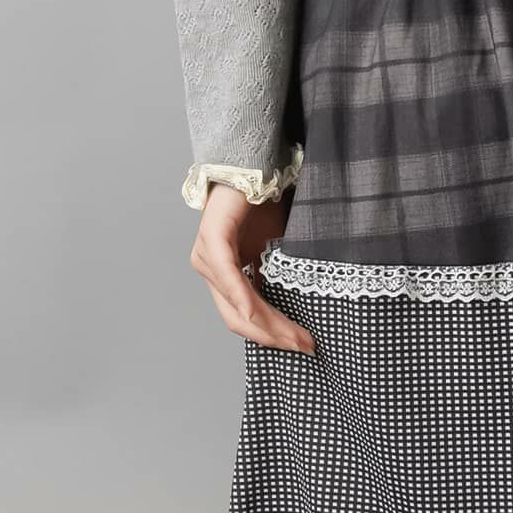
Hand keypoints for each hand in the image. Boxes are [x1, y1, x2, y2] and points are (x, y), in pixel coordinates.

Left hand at [189, 183, 315, 353]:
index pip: (244, 317)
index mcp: (224, 274)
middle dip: (274, 337)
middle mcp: (210, 269)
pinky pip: (229, 278)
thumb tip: (297, 312)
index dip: (272, 336)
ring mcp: (207, 257)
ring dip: (267, 324)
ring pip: (237, 305)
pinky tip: (256, 314)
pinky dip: (243, 298)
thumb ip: (275, 278)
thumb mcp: (275, 251)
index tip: (301, 346)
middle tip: (304, 347)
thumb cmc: (265, 204)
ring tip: (296, 336)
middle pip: (239, 319)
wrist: (254, 165)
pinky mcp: (212, 241)